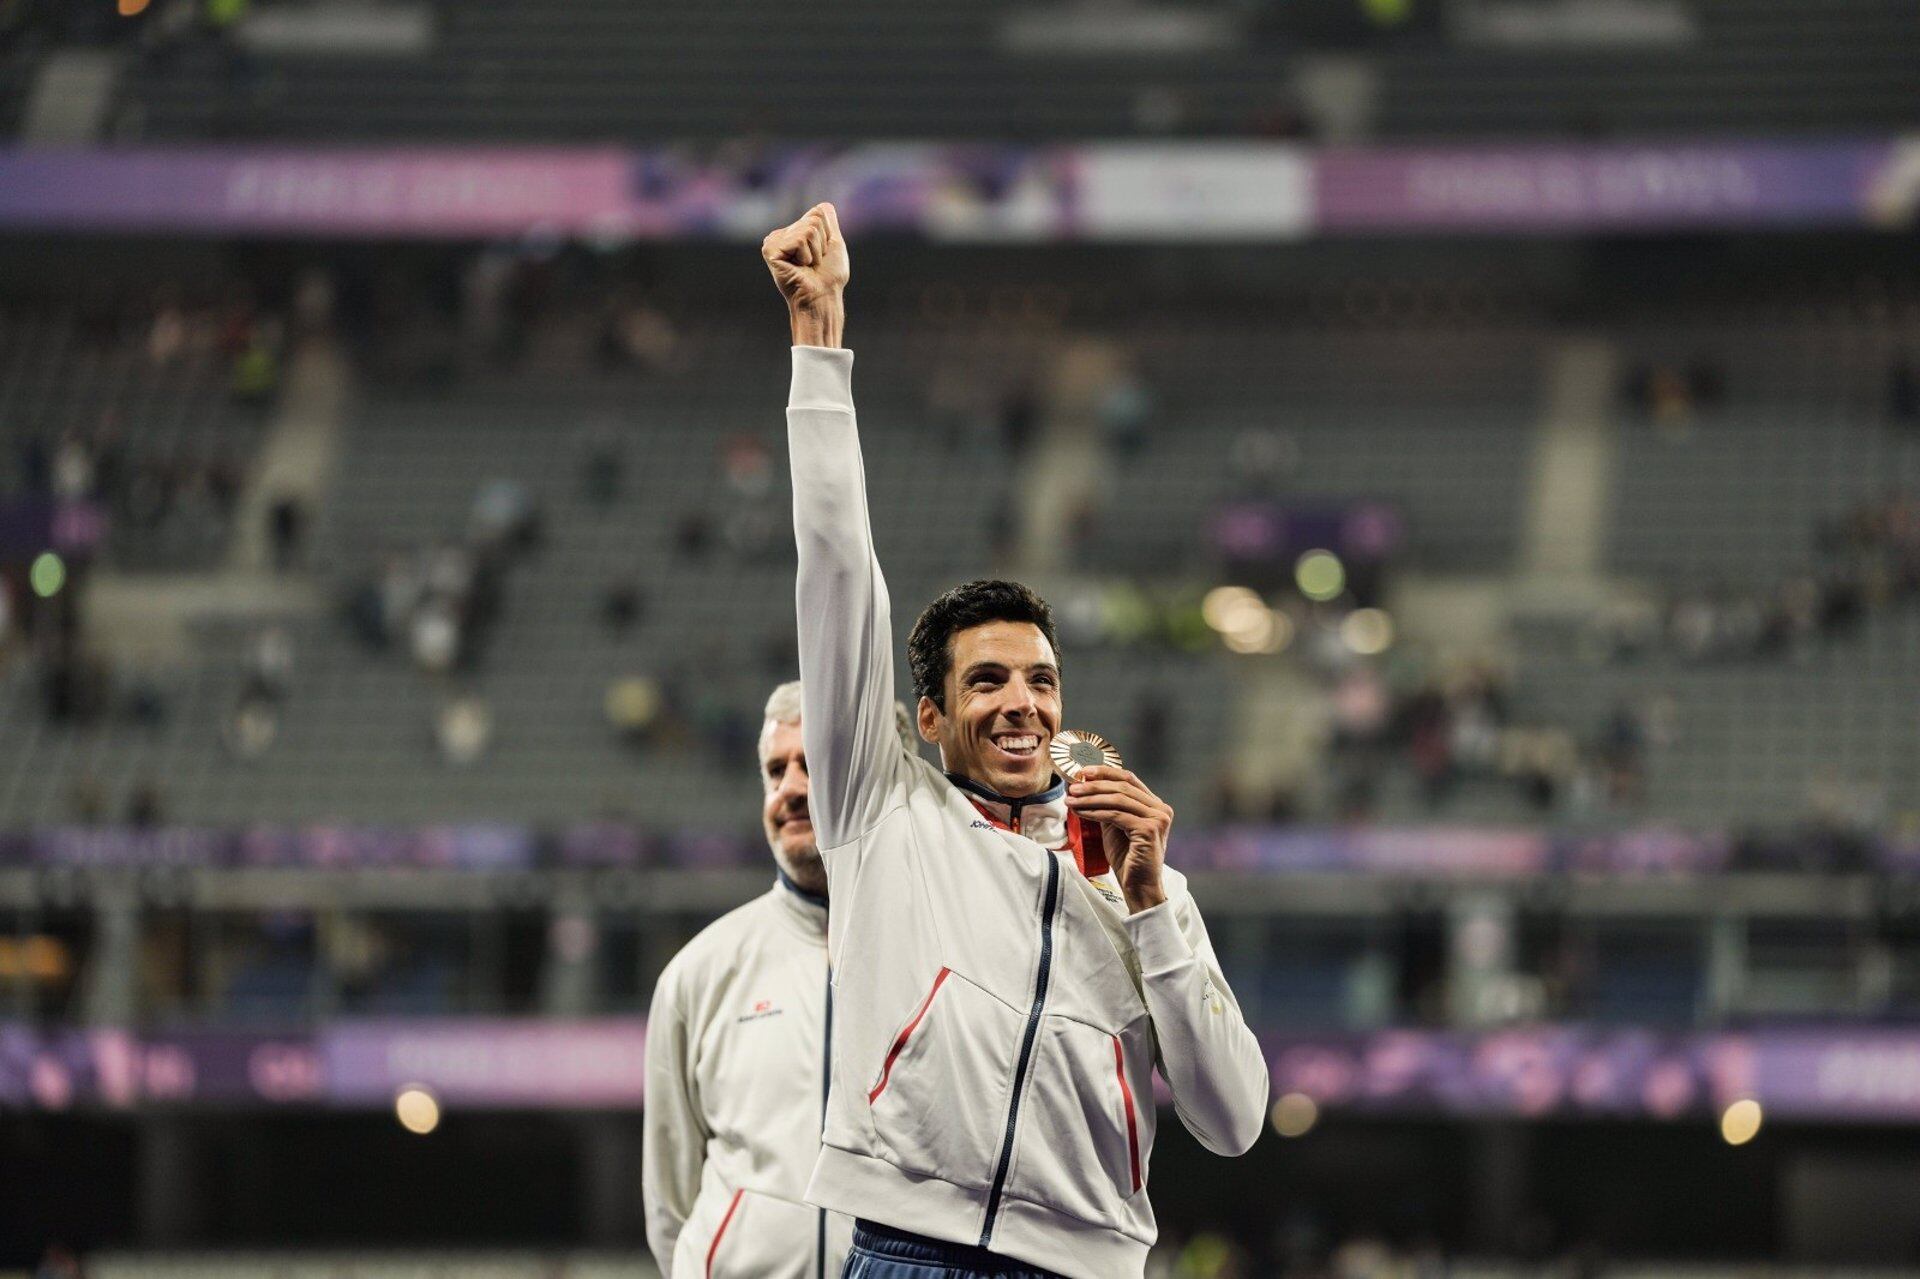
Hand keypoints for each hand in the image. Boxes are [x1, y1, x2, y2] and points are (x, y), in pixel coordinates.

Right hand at [762, 203, 848, 346]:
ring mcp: (774, 241)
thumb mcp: (834, 243)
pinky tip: (798, 267)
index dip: (828, 235)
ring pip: (807, 229)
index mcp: (795, 231)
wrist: (821, 297)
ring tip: (807, 266)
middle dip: (821, 243)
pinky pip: (798, 240)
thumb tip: (824, 205)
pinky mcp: (770, 249)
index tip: (822, 254)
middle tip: (814, 263)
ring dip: (815, 251)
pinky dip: (805, 255)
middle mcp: (782, 234)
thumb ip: (828, 222)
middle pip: (813, 219)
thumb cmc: (828, 276)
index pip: (818, 212)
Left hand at [1066, 765, 1171, 913]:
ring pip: (1118, 799)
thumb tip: (1083, 787)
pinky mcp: (1149, 829)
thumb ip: (1106, 806)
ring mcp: (1158, 818)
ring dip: (1090, 797)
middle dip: (1093, 785)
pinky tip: (1080, 812)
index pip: (1129, 779)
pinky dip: (1095, 812)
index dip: (1105, 772)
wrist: (1139, 887)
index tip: (1083, 771)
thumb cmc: (1127, 859)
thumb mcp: (1115, 826)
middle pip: (1122, 786)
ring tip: (1071, 799)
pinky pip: (1116, 815)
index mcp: (1155, 805)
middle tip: (1072, 787)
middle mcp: (1161, 808)